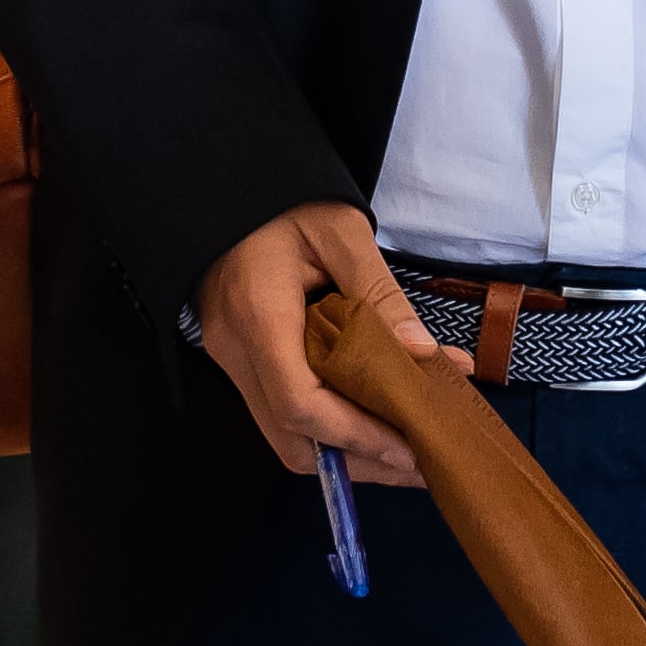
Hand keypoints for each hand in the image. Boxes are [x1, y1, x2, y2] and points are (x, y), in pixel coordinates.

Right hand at [194, 201, 447, 488]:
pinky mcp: (239, 358)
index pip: (300, 402)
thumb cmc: (283, 196)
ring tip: (402, 446)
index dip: (356, 435)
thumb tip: (422, 355)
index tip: (408, 447)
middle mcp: (235, 348)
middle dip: (356, 460)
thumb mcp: (342, 231)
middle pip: (290, 438)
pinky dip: (328, 426)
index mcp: (257, 313)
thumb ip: (381, 295)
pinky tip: (369, 416)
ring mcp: (231, 358)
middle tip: (416, 461)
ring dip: (344, 451)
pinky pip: (281, 410)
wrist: (223, 184)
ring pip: (283, 435)